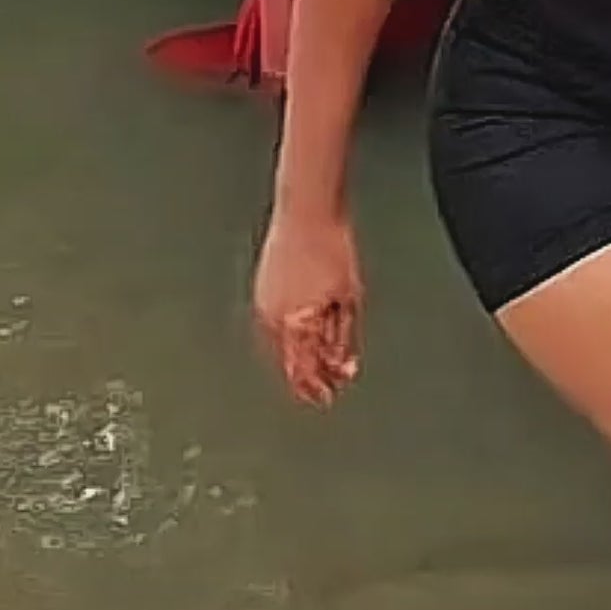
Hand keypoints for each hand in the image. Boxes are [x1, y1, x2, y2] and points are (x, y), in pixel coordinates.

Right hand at [253, 205, 363, 406]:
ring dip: (298, 354)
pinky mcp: (261, 289)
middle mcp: (274, 316)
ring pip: (279, 343)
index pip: (303, 370)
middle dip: (309, 374)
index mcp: (296, 321)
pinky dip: (288, 334)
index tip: (327, 397)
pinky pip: (273, 323)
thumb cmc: (331, 247)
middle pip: (289, 360)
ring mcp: (264, 302)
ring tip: (318, 358)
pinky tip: (302, 331)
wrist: (307, 212)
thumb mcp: (348, 298)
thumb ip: (343, 337)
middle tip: (325, 384)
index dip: (317, 388)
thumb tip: (344, 365)